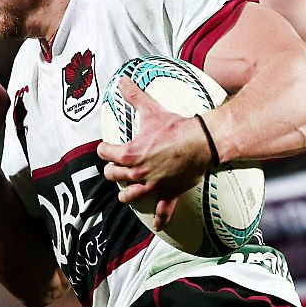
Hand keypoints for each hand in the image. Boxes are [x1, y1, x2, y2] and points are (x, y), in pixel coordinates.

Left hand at [97, 78, 212, 230]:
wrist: (202, 142)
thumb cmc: (176, 127)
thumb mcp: (151, 110)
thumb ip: (134, 95)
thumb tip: (123, 81)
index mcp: (129, 153)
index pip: (105, 153)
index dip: (104, 148)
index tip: (106, 146)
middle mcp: (137, 172)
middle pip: (113, 175)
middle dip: (112, 170)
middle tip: (115, 166)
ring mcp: (152, 185)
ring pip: (129, 196)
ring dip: (126, 194)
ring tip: (125, 193)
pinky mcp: (168, 192)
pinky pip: (163, 210)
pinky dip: (160, 219)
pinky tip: (157, 225)